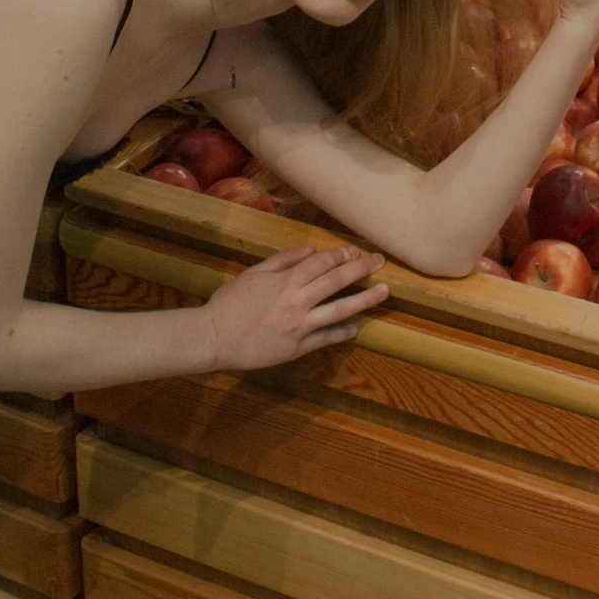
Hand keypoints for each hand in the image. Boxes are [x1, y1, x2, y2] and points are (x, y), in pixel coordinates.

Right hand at [200, 246, 388, 371]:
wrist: (214, 337)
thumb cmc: (229, 303)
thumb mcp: (253, 274)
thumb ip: (282, 261)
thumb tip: (310, 250)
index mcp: (285, 281)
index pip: (321, 263)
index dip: (341, 255)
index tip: (355, 251)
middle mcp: (297, 301)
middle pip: (335, 281)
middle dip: (360, 269)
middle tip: (379, 261)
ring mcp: (299, 325)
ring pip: (338, 310)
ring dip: (364, 300)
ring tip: (383, 293)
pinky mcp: (296, 347)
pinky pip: (325, 338)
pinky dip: (342, 332)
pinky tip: (356, 327)